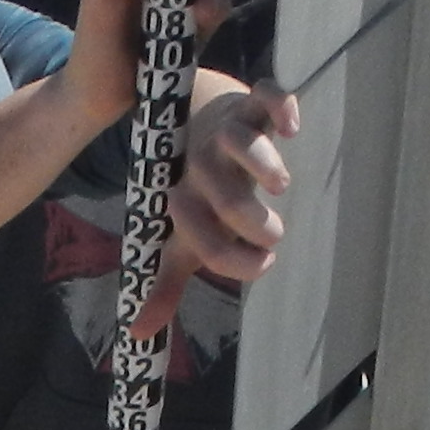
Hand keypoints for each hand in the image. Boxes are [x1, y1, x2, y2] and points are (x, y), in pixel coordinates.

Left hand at [146, 83, 295, 338]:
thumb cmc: (193, 192)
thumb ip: (165, 284)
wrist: (188, 121)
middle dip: (253, 222)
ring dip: (262, 164)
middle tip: (273, 235)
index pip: (200, 240)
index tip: (261, 262)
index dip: (229, 258)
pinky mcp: (251, 103)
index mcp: (185, 203)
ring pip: (240, 141)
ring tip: (281, 185)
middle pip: (223, 196)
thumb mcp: (178, 237)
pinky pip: (267, 94)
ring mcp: (228, 132)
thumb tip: (139, 335)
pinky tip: (291, 127)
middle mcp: (203, 169)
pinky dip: (280, 105)